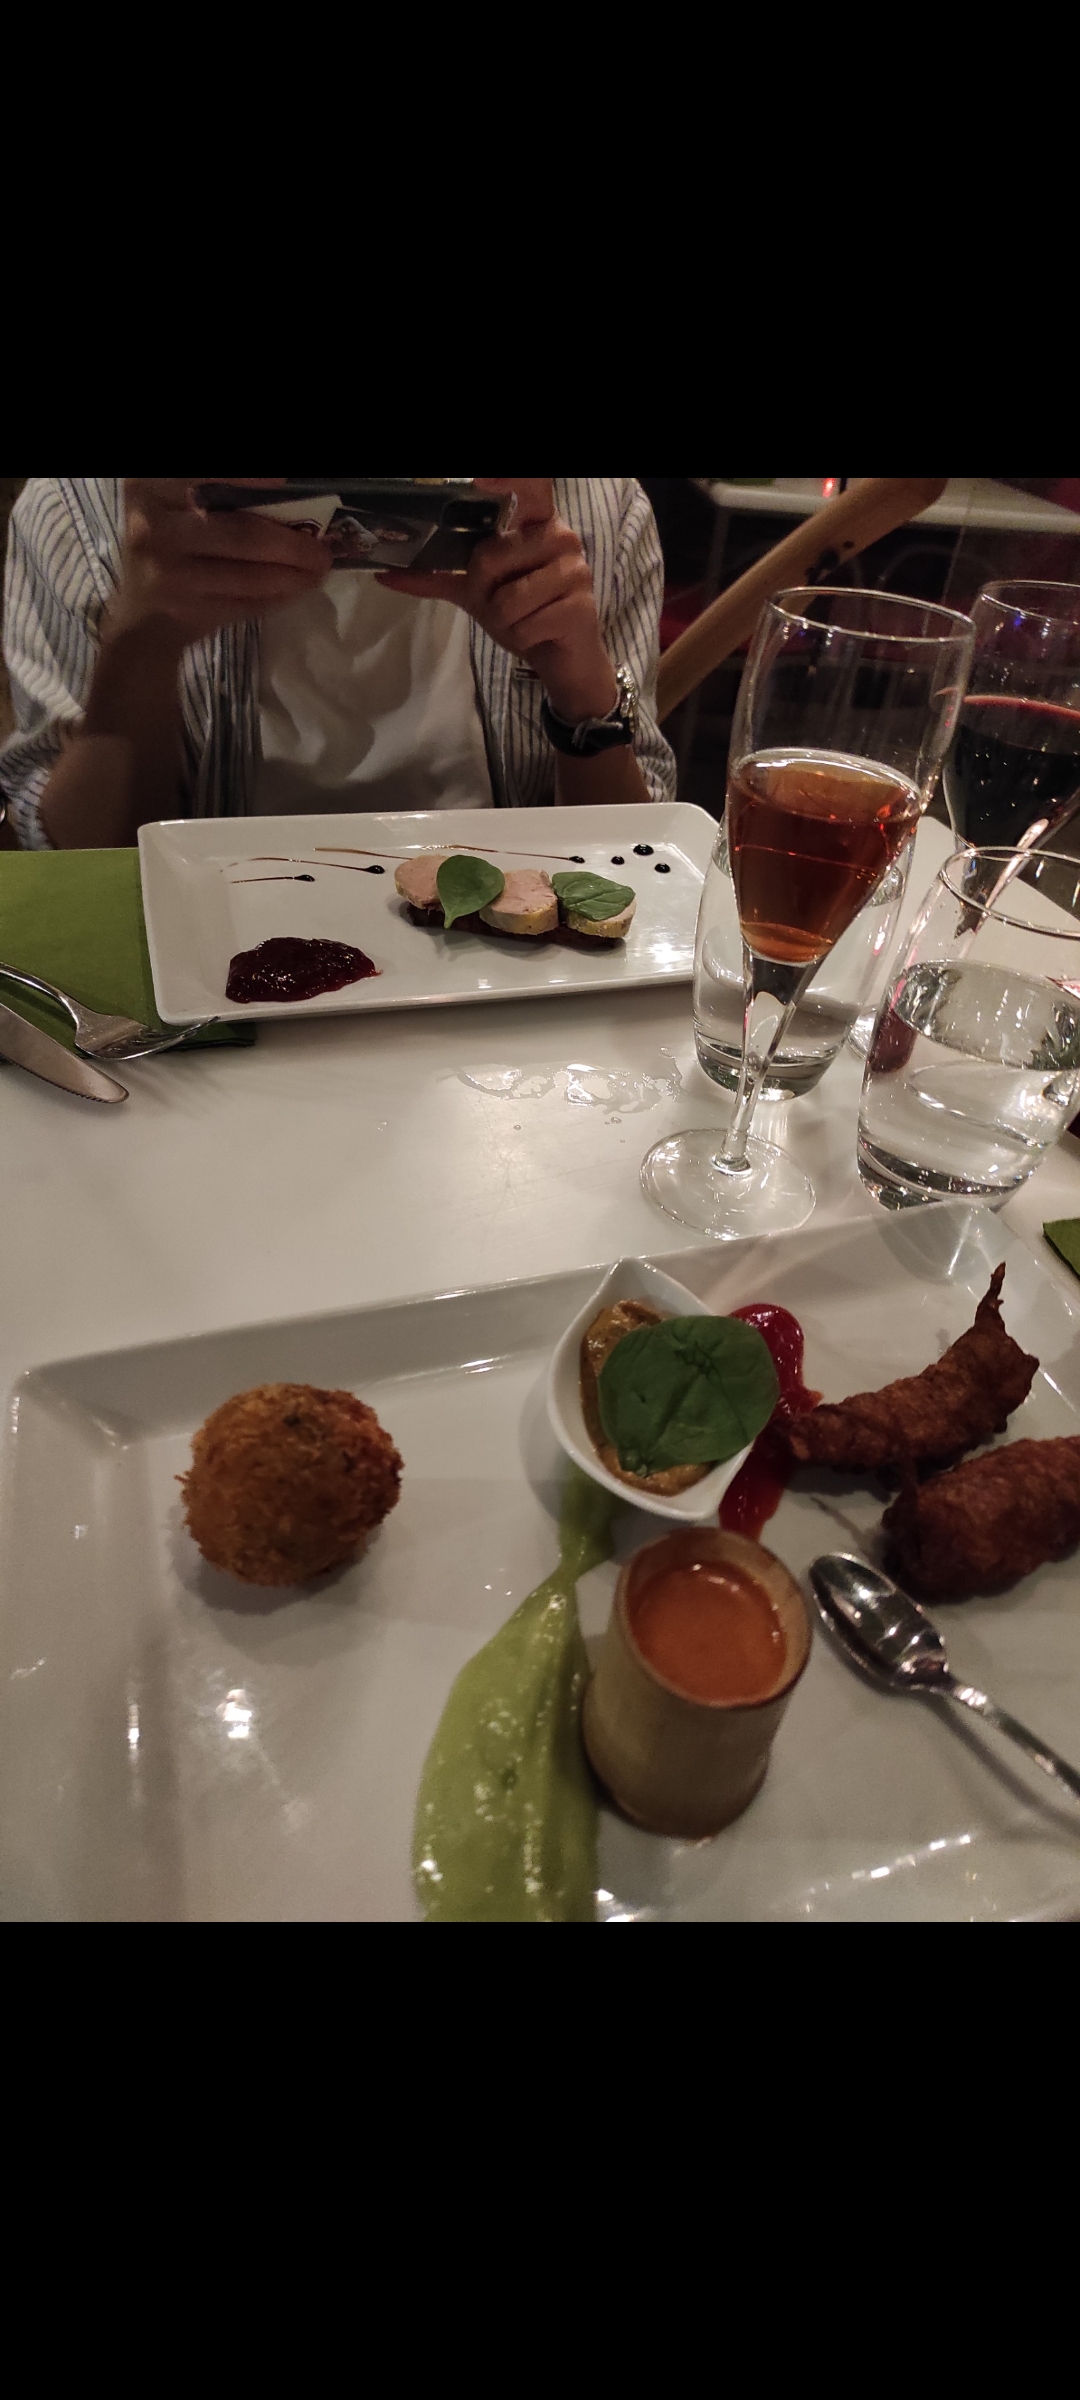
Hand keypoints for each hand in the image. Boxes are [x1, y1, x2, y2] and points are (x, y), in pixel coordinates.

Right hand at [105, 479, 333, 652]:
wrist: (141, 617)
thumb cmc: (171, 547)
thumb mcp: (176, 506)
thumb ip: (215, 491)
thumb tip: (286, 488)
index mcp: (149, 486)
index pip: (207, 476)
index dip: (251, 481)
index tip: (286, 481)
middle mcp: (151, 525)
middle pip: (242, 533)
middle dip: (292, 544)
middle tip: (324, 550)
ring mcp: (166, 572)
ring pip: (248, 575)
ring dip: (293, 575)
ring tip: (318, 570)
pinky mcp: (184, 610)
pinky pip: (244, 603)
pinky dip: (276, 597)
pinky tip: (295, 589)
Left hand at [377, 478, 617, 723]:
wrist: (562, 660)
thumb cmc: (523, 612)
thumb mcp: (476, 593)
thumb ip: (436, 578)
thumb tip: (384, 575)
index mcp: (536, 521)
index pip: (528, 483)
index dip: (505, 476)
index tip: (479, 477)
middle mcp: (560, 535)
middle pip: (488, 557)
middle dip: (483, 593)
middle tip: (502, 603)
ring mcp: (575, 569)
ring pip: (507, 598)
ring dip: (503, 621)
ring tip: (521, 620)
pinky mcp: (581, 606)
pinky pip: (525, 625)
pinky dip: (522, 638)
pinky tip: (538, 633)